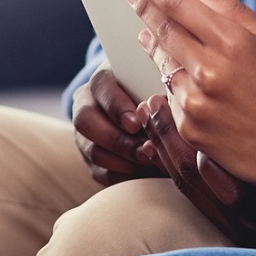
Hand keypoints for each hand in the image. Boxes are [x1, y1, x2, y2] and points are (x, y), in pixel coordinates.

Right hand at [71, 64, 160, 185]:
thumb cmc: (158, 91)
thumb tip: (170, 110)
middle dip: (119, 139)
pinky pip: (103, 173)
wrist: (151, 111)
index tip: (137, 123)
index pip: (101, 87)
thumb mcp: (158, 85)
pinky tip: (147, 173)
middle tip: (147, 149)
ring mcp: (85, 135)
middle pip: (86, 122)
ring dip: (125, 160)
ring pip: (94, 151)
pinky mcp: (92, 160)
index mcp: (102, 80)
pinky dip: (125, 175)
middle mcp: (86, 105)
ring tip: (152, 162)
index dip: (117, 106)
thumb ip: (158, 93)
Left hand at [125, 0, 255, 187]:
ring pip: (162, 63)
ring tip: (149, 34)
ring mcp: (196, 102)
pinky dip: (173, 83)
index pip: (180, 4)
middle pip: (162, 29)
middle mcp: (210, 71)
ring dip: (154, 45)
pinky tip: (186, 80)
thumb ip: (232, 11)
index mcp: (234, 43)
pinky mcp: (189, 128)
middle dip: (144, 7)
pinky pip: (170, 96)